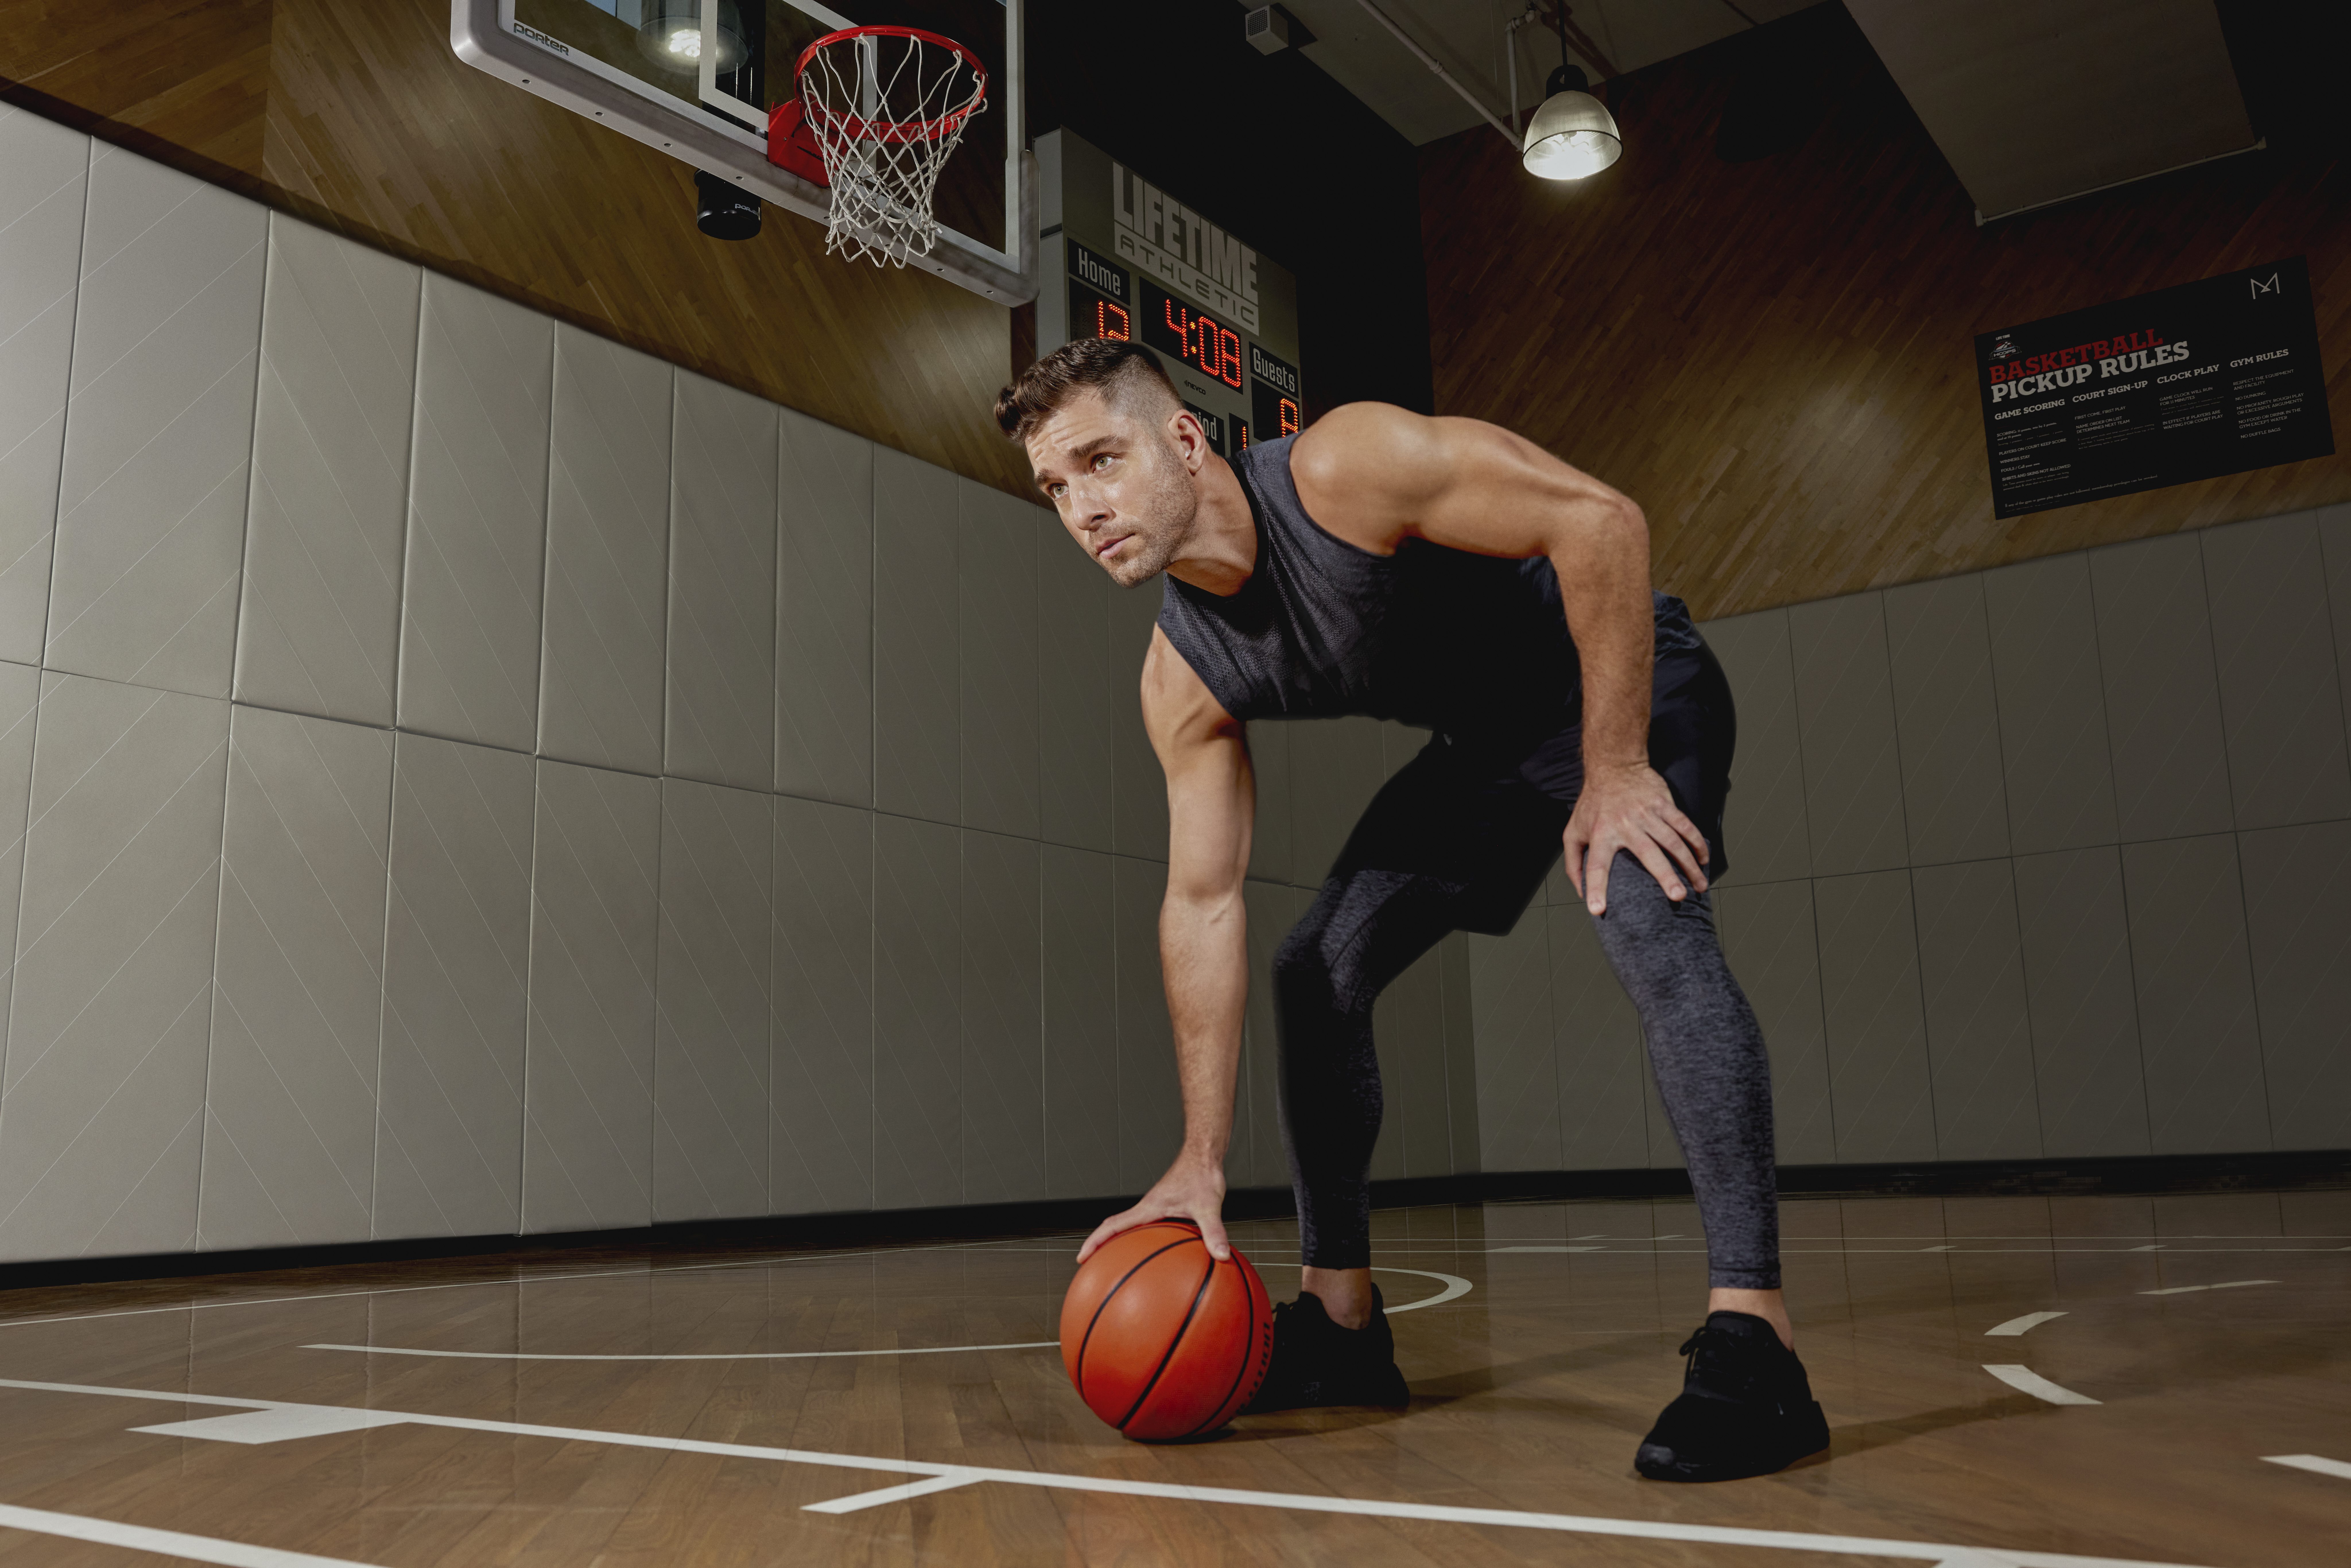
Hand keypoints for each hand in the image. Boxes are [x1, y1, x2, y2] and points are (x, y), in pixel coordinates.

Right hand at [1076, 1153, 1229, 1262]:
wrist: (1204, 1154)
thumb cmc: (1201, 1173)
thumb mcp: (1209, 1205)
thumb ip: (1214, 1231)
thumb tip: (1220, 1256)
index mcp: (1149, 1207)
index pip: (1113, 1225)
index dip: (1095, 1241)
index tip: (1082, 1257)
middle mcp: (1147, 1208)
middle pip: (1115, 1228)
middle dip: (1100, 1246)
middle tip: (1091, 1266)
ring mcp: (1155, 1208)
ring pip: (1129, 1228)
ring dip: (1119, 1244)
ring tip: (1117, 1266)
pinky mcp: (1165, 1209)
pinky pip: (1147, 1227)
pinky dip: (1143, 1241)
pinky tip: (1159, 1254)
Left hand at [1564, 762, 1708, 915]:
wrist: (1614, 766)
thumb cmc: (1593, 803)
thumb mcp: (1573, 831)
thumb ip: (1573, 863)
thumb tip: (1580, 891)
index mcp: (1600, 834)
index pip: (1595, 865)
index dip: (1596, 888)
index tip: (1597, 909)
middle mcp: (1625, 824)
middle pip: (1648, 854)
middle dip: (1665, 876)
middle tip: (1678, 897)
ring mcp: (1647, 813)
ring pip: (1673, 842)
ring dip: (1689, 865)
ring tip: (1698, 886)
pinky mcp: (1663, 804)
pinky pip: (1684, 825)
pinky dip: (1697, 842)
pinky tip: (1704, 859)